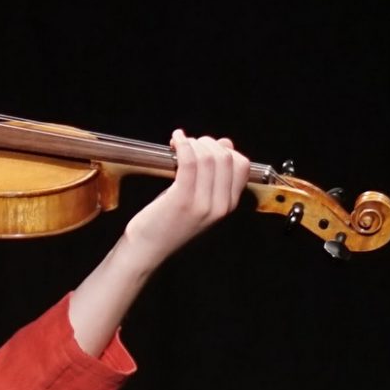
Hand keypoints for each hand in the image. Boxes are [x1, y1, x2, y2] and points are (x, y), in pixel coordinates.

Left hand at [122, 131, 250, 267]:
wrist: (147, 249)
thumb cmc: (168, 223)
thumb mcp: (200, 201)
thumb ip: (214, 176)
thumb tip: (224, 143)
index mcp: (228, 206)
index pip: (242, 166)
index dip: (226, 150)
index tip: (207, 147)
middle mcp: (220, 206)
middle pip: (226, 157)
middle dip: (208, 143)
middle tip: (190, 144)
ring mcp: (203, 204)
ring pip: (208, 157)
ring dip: (193, 143)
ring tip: (180, 143)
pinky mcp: (182, 199)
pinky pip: (189, 161)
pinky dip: (182, 145)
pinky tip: (175, 140)